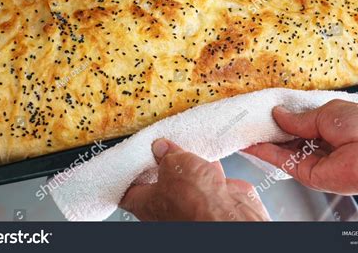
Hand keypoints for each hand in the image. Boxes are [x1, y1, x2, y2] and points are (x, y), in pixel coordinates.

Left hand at [120, 139, 270, 220]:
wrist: (229, 214)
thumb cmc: (195, 201)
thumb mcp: (173, 165)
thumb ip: (165, 154)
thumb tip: (161, 148)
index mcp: (145, 204)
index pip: (127, 190)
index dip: (127, 172)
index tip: (130, 157)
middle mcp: (165, 208)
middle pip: (157, 180)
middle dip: (160, 161)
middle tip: (160, 143)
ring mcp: (189, 203)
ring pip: (182, 178)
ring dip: (184, 162)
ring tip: (182, 143)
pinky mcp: (210, 198)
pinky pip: (203, 177)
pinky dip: (204, 164)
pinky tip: (204, 151)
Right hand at [244, 99, 357, 209]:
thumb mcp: (326, 112)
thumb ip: (299, 118)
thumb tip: (278, 114)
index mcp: (329, 126)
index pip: (299, 122)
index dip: (282, 117)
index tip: (265, 110)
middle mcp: (320, 144)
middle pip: (288, 138)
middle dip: (270, 129)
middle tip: (250, 119)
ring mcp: (313, 160)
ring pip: (282, 150)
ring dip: (263, 141)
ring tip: (244, 129)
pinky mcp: (306, 174)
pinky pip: (282, 162)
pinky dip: (265, 153)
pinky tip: (252, 144)